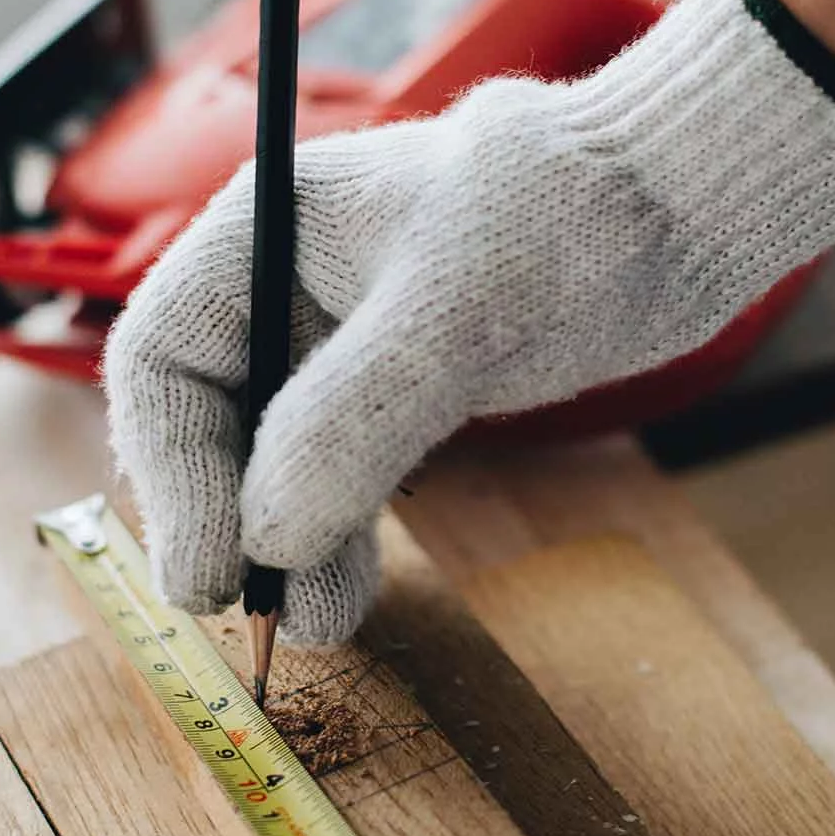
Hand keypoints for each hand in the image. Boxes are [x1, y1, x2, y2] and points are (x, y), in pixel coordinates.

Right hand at [103, 0, 834, 641]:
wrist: (672, 214)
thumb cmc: (569, 219)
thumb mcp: (453, 311)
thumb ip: (349, 419)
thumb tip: (266, 538)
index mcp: (265, 233)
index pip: (162, 357)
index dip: (167, 469)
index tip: (205, 569)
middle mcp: (285, 289)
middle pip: (205, 418)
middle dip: (223, 515)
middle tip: (255, 611)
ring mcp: (338, 341)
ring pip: (269, 458)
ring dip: (281, 542)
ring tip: (315, 621)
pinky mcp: (394, 386)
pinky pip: (334, 472)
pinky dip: (333, 532)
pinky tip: (346, 588)